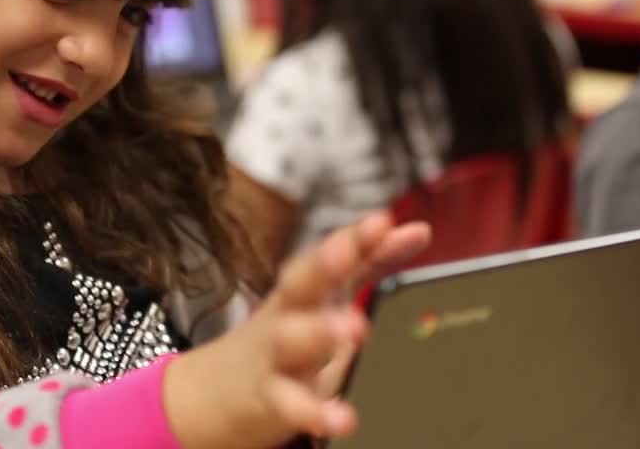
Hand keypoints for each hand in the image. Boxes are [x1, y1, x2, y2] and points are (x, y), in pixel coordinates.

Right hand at [164, 212, 429, 448]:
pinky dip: (316, 411)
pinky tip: (343, 418)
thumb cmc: (288, 332)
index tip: (379, 222)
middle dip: (322, 265)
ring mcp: (276, 357)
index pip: (327, 254)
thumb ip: (371, 261)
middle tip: (346, 254)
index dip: (352, 237)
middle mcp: (287, 315)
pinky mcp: (271, 400)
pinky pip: (291, 404)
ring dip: (318, 330)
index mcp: (303, 288)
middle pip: (299, 284)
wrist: (219, 389)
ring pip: (290, 340)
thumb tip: (420, 229)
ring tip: (355, 326)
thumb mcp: (326, 293)